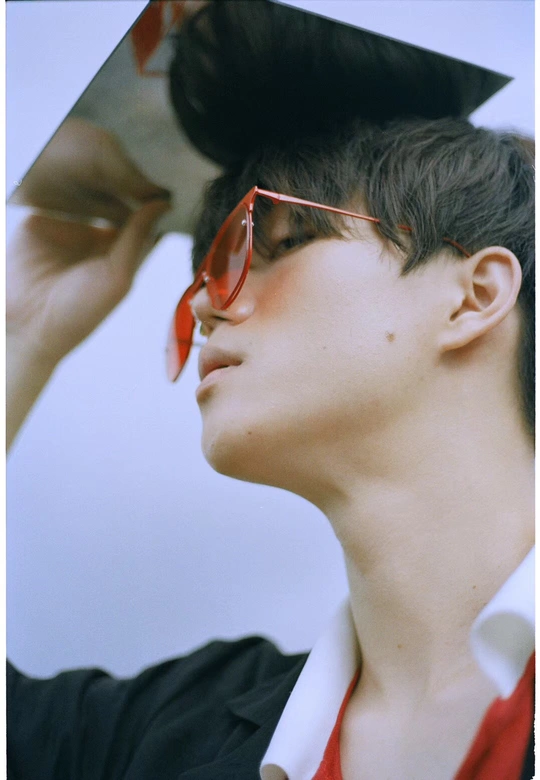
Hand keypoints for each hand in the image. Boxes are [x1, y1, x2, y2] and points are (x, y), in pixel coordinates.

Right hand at [7, 119, 170, 366]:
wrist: (23, 324)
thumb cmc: (77, 314)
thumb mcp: (116, 276)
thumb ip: (137, 238)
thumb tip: (163, 203)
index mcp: (122, 255)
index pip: (144, 220)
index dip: (155, 198)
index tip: (170, 171)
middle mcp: (98, 238)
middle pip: (117, 199)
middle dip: (127, 179)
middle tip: (142, 148)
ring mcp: (69, 226)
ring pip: (88, 191)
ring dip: (97, 173)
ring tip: (113, 144)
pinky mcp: (42, 218)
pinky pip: (57, 191)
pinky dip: (65, 176)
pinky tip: (75, 154)